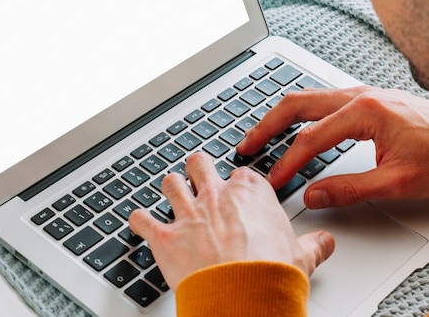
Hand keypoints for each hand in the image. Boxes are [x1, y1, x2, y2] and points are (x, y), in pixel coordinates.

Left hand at [128, 152, 333, 289]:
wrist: (245, 298)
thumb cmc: (272, 275)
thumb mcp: (301, 256)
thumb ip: (313, 244)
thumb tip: (325, 241)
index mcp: (248, 193)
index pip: (240, 174)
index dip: (238, 183)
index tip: (238, 190)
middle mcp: (215, 196)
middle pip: (199, 164)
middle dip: (196, 168)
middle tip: (197, 174)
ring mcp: (188, 213)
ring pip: (170, 183)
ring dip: (169, 188)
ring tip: (171, 191)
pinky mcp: (166, 236)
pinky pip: (142, 219)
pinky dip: (138, 221)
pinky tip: (138, 221)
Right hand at [238, 86, 428, 207]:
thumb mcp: (399, 181)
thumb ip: (351, 189)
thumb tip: (313, 195)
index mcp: (364, 111)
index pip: (310, 138)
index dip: (287, 162)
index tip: (273, 179)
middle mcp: (357, 96)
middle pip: (296, 104)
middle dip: (266, 125)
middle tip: (247, 145)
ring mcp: (360, 94)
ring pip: (305, 97)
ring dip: (279, 116)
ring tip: (260, 135)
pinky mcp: (364, 99)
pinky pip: (320, 100)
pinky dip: (297, 113)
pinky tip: (291, 125)